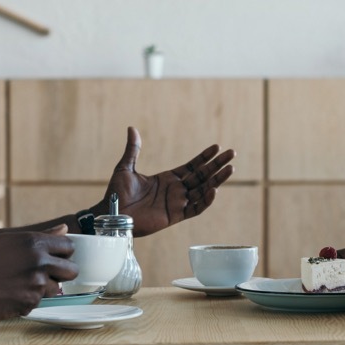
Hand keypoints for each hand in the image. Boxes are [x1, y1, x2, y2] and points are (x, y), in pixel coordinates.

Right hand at [0, 227, 76, 323]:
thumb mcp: (8, 240)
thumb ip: (40, 235)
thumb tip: (65, 228)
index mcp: (34, 243)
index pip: (69, 246)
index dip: (63, 253)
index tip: (56, 257)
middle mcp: (39, 262)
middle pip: (71, 270)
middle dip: (62, 273)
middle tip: (45, 274)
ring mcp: (35, 285)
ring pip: (55, 289)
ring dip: (42, 288)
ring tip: (19, 284)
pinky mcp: (30, 304)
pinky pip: (38, 302)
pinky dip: (27, 300)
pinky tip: (9, 294)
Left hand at [102, 126, 234, 236]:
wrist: (112, 213)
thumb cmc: (117, 193)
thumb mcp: (126, 167)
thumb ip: (133, 149)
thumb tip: (131, 128)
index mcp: (167, 179)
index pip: (192, 167)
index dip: (204, 157)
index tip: (217, 147)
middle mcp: (175, 190)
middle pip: (202, 176)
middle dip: (217, 165)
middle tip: (232, 154)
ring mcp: (176, 203)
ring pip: (203, 190)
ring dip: (217, 180)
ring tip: (230, 168)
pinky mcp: (174, 216)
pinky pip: (195, 208)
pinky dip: (205, 201)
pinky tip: (214, 190)